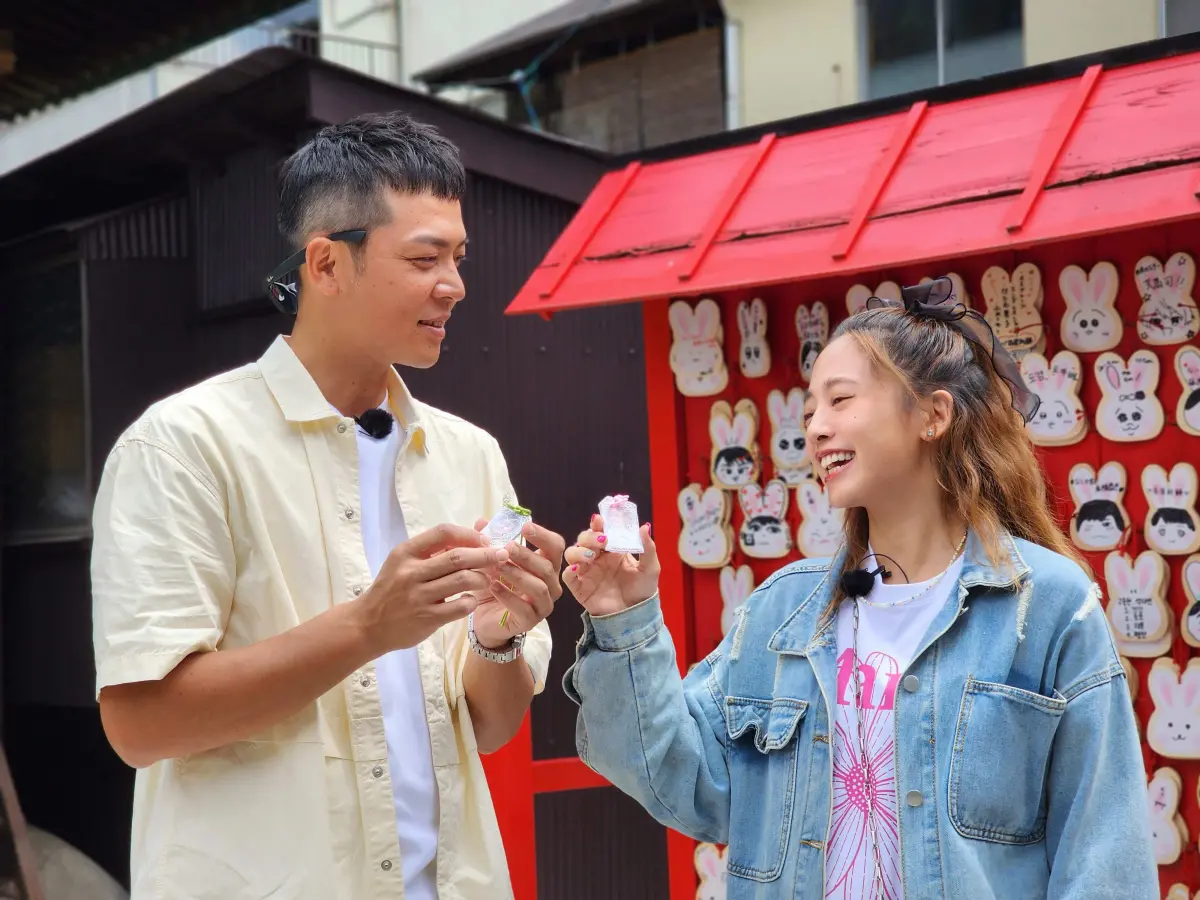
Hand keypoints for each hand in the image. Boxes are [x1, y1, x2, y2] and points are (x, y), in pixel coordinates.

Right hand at [357, 524, 507, 654]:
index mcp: (405, 553)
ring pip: (462, 580)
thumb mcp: (402, 563)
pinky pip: (459, 606)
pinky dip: (471, 601)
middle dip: (485, 555)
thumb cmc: (390, 590)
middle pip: (458, 556)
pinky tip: (472, 600)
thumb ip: (430, 551)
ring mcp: (418, 596)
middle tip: (502, 555)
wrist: (367, 624)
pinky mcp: (426, 618)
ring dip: (481, 578)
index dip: (469, 534)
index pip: (443, 533)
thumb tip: (470, 537)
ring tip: (486, 580)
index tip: (484, 540)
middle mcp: (411, 572)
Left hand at [471, 520, 565, 649]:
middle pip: (547, 566)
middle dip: (526, 555)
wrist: (484, 619)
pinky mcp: (531, 621)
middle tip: (506, 548)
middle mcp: (551, 584)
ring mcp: (544, 604)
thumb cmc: (493, 585)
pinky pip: (525, 608)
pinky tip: (493, 586)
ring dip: (517, 574)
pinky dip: (508, 596)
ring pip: (539, 587)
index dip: (543, 535)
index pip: (555, 546)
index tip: (524, 527)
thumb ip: (488, 541)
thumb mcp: (489, 561)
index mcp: (546, 565)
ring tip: (497, 567)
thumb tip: (481, 521)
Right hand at [563, 515, 658, 616]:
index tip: (600, 520)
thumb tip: (644, 527)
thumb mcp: (650, 568)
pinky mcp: (579, 588)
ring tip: (592, 556)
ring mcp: (587, 572)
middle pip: (583, 539)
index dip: (597, 524)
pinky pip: (567, 576)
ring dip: (579, 551)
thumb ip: (648, 548)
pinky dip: (569, 571)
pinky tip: (578, 569)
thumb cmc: (643, 590)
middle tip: (602, 540)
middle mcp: (597, 558)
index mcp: (611, 550)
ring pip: (572, 554)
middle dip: (589, 536)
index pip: (600, 531)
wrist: (636, 615)